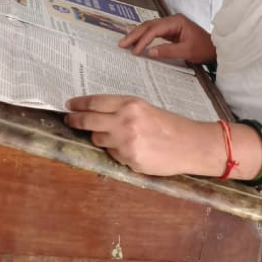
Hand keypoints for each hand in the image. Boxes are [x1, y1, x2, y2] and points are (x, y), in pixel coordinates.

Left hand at [64, 95, 222, 175]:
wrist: (191, 145)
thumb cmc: (171, 125)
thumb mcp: (146, 109)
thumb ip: (123, 110)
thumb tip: (97, 113)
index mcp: (130, 104)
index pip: (95, 102)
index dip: (79, 104)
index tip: (69, 105)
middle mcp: (125, 121)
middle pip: (89, 120)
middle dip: (75, 120)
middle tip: (69, 120)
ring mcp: (126, 142)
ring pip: (98, 139)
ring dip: (101, 138)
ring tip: (118, 137)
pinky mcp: (129, 159)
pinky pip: (112, 154)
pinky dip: (117, 152)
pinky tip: (132, 149)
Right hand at [119, 14, 215, 62]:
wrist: (215, 49)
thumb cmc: (204, 48)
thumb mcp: (187, 51)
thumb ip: (168, 51)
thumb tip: (150, 52)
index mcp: (176, 21)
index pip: (155, 29)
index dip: (143, 40)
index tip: (136, 51)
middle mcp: (172, 20)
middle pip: (149, 25)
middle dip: (135, 35)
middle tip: (122, 44)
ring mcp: (171, 25)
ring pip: (149, 27)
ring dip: (137, 35)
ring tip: (125, 43)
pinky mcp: (170, 31)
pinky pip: (154, 32)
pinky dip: (144, 37)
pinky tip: (136, 42)